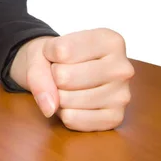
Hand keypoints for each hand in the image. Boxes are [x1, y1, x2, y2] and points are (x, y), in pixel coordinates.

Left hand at [11, 28, 134, 130]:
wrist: (64, 70)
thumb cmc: (56, 56)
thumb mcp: (41, 52)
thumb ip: (37, 74)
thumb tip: (50, 108)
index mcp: (110, 40)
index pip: (62, 51)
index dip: (49, 53)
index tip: (59, 52)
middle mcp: (123, 67)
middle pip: (64, 77)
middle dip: (54, 77)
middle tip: (63, 72)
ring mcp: (122, 95)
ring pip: (67, 100)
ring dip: (57, 96)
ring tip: (69, 87)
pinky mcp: (115, 118)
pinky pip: (73, 120)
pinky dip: (64, 113)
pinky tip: (74, 102)